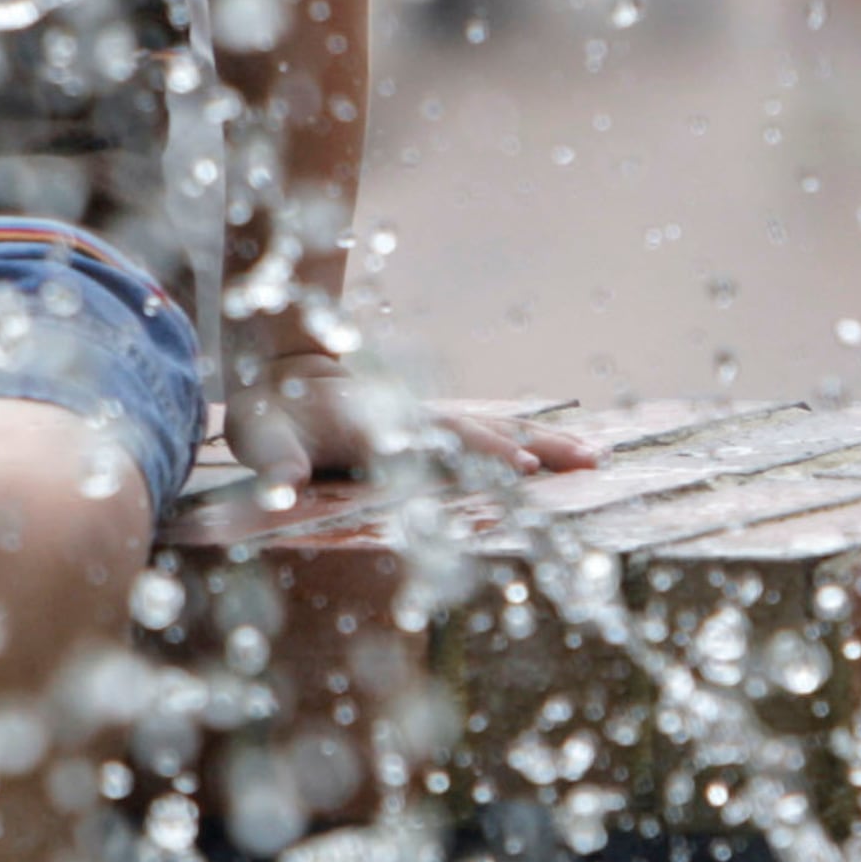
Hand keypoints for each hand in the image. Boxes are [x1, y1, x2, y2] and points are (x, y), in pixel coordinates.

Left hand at [226, 347, 596, 489]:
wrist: (285, 374)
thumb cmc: (272, 418)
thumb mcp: (263, 440)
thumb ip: (276, 464)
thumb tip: (282, 488)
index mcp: (381, 424)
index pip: (441, 439)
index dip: (481, 450)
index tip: (521, 463)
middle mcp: (417, 418)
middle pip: (487, 429)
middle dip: (537, 444)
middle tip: (587, 460)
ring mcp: (434, 419)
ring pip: (500, 426)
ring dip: (548, 440)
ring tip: (597, 456)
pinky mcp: (440, 427)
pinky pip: (495, 430)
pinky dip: (534, 437)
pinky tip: (568, 450)